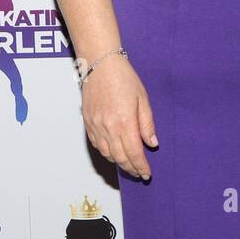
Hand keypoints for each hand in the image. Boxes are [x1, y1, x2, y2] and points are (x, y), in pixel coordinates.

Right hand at [81, 55, 157, 181]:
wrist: (101, 65)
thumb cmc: (124, 78)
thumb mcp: (143, 99)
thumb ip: (147, 123)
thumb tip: (151, 143)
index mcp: (125, 122)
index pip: (134, 153)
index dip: (141, 166)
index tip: (147, 173)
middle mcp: (108, 127)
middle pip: (120, 157)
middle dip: (131, 168)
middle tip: (139, 173)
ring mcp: (96, 126)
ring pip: (107, 154)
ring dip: (119, 163)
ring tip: (129, 166)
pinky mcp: (88, 123)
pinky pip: (97, 145)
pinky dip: (106, 153)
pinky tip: (114, 153)